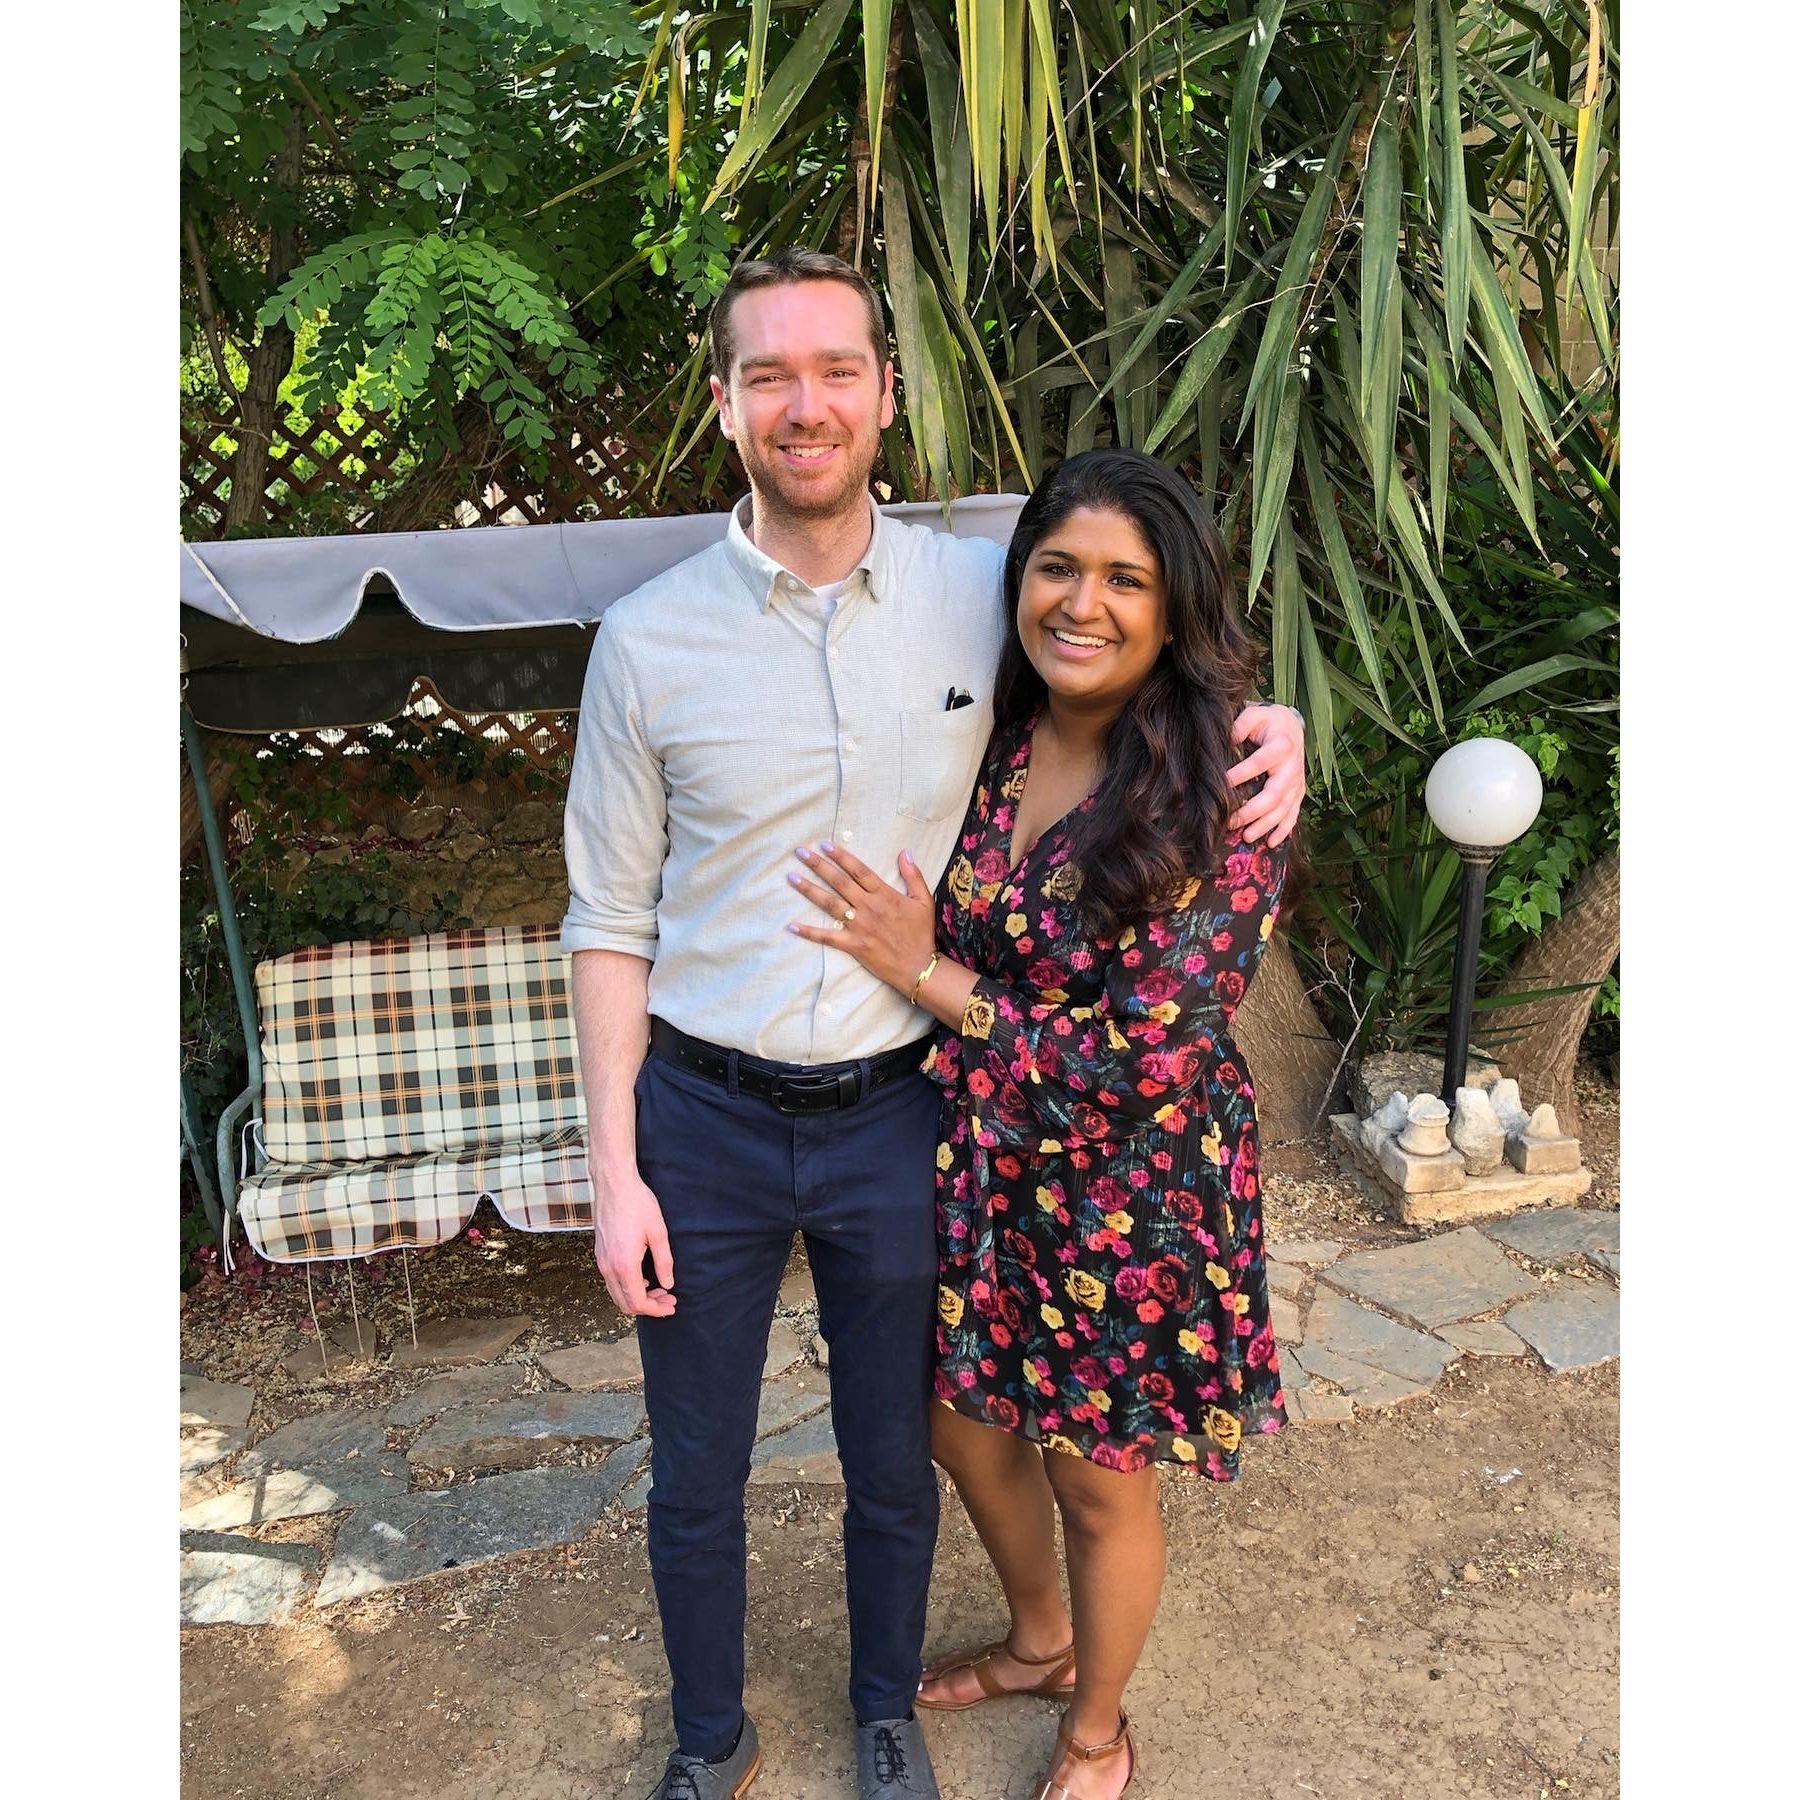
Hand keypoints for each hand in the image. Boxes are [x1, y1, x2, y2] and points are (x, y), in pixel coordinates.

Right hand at [592, 1163, 675, 1317]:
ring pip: (616, 1293)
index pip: (637, 1302)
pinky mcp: (600, 1253)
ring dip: (637, 1297)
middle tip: (668, 1299)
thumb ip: (664, 1262)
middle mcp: (608, 1267)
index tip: (671, 1306)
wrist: (614, 1184)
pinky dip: (627, 1286)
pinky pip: (611, 1280)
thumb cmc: (637, 1204)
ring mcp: (601, 1260)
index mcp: (624, 1264)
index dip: (656, 1310)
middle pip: (624, 1303)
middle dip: (648, 1307)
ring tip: (659, 1289)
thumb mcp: (658, 1233)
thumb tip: (668, 1284)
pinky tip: (643, 1277)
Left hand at [787, 841, 937, 994]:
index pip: (858, 870)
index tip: (825, 844)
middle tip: (800, 852)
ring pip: (830, 904)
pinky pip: (828, 937)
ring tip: (792, 878)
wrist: (919, 967)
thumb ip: (914, 875)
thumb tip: (905, 852)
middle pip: (839, 882)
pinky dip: (809, 932)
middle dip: (818, 865)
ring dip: (809, 890)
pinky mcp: (853, 945)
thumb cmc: (921, 933)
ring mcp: (859, 926)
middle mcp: (868, 907)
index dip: (841, 856)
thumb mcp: (924, 901)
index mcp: (884, 895)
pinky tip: (792, 926)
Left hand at [1226, 702, 1306, 844]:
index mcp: (1282, 746)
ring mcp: (1297, 783)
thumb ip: (1240, 724)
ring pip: (1283, 809)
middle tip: (1231, 822)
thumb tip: (1228, 739)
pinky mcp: (1298, 792)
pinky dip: (1284, 830)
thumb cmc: (1268, 721)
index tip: (1221, 786)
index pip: (1258, 763)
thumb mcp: (1255, 714)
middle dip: (1252, 811)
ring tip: (1247, 837)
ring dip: (1265, 825)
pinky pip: (1293, 814)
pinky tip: (1272, 843)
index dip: (1240, 775)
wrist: (1291, 726)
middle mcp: (1292, 767)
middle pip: (1273, 795)